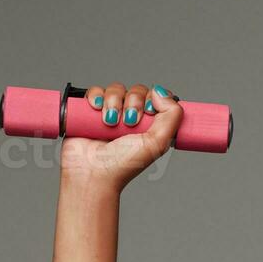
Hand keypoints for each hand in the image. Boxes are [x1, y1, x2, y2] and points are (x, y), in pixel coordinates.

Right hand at [59, 81, 182, 191]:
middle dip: (133, 103)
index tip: (149, 112)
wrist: (93, 172)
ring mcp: (111, 113)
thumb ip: (171, 116)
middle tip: (128, 122)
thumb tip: (161, 91)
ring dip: (114, 102)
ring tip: (110, 122)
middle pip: (137, 91)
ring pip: (116, 89)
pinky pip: (95, 91)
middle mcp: (132, 118)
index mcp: (150, 125)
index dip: (154, 99)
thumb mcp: (157, 143)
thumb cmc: (124, 164)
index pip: (158, 98)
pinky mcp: (90, 111)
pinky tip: (97, 109)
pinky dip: (96, 96)